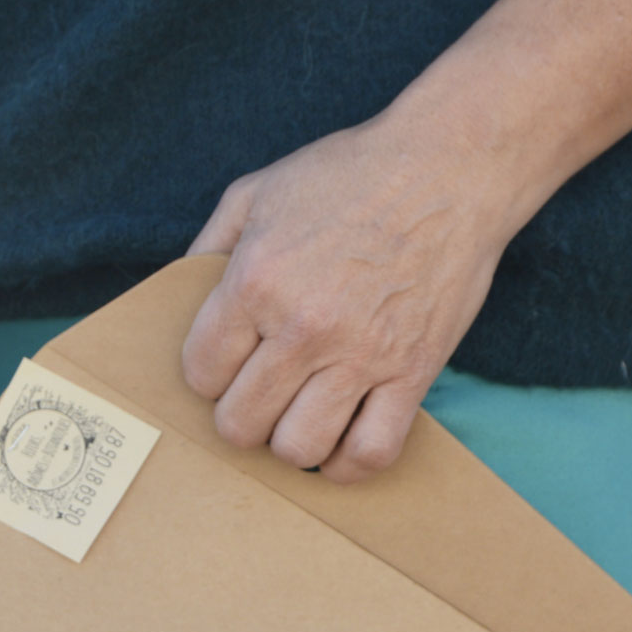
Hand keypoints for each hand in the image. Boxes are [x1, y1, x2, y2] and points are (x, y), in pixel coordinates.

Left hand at [181, 110, 528, 482]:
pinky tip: (342, 442)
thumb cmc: (352, 175)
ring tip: (300, 416)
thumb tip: (180, 299)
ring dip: (292, 443)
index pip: (202, 372)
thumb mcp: (258, 191)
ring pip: (299, 449)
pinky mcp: (412, 373)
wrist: (451, 167)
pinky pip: (371, 453)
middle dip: (243, 415)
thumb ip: (209, 248)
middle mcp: (304, 325)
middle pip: (242, 423)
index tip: (229, 364)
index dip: (208, 375)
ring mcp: (361, 354)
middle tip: (261, 394)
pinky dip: (349, 464)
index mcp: (257, 279)